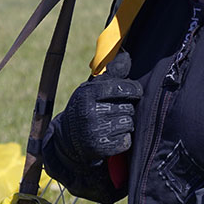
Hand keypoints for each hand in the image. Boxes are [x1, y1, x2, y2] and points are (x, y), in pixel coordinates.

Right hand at [53, 50, 140, 164]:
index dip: (133, 90)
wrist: (68, 140)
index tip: (134, 92)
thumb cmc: (86, 108)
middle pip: (128, 107)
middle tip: (115, 111)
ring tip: (112, 124)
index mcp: (88, 93)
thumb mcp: (92, 89)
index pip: (121, 87)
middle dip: (126, 109)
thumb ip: (112, 74)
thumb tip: (126, 55)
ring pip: (129, 124)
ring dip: (125, 124)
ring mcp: (95, 131)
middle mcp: (90, 112)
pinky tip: (112, 136)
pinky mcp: (101, 148)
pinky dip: (123, 139)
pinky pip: (126, 141)